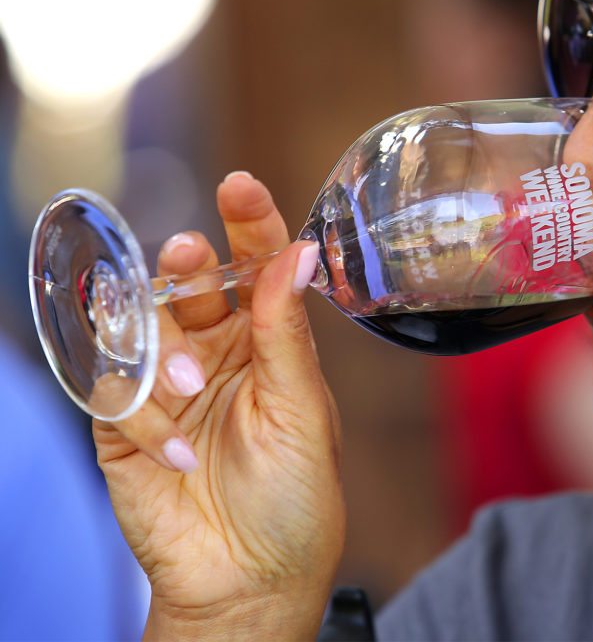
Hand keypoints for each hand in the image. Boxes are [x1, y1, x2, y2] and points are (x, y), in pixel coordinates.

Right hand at [94, 172, 344, 638]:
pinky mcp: (122, 422)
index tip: (241, 186)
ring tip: (191, 391)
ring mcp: (166, 384)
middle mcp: (215, 352)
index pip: (256, 268)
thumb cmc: (296, 498)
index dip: (250, 225)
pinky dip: (143, 416)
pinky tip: (177, 455)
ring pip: (142, 326)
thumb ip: (288, 335)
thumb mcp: (303, 413)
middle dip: (187, 263)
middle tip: (190, 256)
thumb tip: (298, 255)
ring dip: (164, 351)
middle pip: (188, 282)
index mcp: (267, 342)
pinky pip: (114, 389)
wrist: (250, 581)